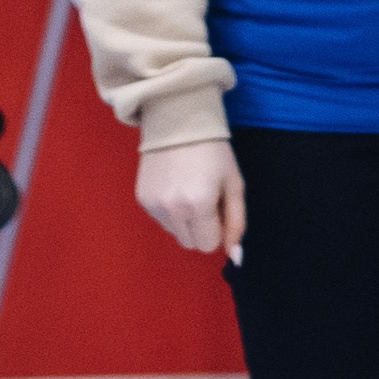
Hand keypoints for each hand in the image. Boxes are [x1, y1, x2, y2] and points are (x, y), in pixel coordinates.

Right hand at [137, 136, 245, 259]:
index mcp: (199, 204)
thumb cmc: (213, 152)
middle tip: (205, 199)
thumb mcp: (234, 184)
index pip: (209, 245)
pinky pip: (161, 221)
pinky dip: (170, 211)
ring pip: (175, 234)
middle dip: (201, 229)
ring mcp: (154, 205)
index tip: (218, 208)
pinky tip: (174, 187)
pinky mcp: (142, 199)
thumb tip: (235, 257)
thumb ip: (237, 223)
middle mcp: (173, 208)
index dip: (217, 229)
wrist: (177, 121)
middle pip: (191, 244)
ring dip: (184, 221)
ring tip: (188, 190)